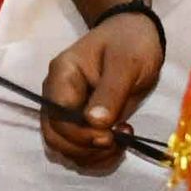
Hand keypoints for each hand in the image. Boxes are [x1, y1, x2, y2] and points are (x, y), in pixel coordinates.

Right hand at [36, 11, 162, 174]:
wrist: (134, 34)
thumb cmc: (130, 42)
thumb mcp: (126, 62)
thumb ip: (110, 92)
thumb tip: (95, 124)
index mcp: (62, 76)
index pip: (57, 116)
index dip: (79, 134)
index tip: (109, 137)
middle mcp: (58, 96)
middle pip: (55, 137)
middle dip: (85, 149)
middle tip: (117, 143)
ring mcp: (68, 111)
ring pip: (65, 148)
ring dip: (92, 156)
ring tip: (122, 142)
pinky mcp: (81, 123)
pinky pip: (80, 149)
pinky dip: (97, 155)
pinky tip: (119, 143)